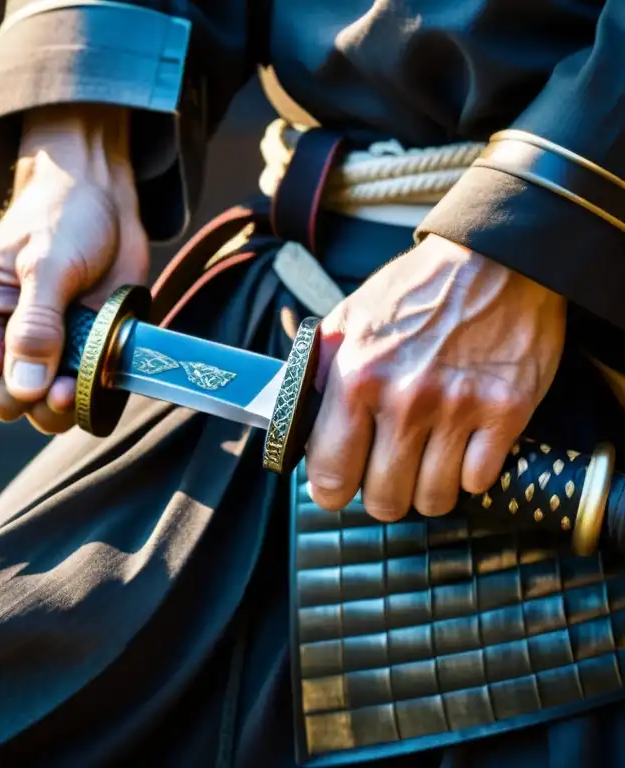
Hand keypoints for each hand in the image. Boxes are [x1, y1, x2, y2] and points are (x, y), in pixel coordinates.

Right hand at [0, 105, 148, 433]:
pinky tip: (101, 377)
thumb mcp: (46, 265)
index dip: (6, 387)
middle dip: (35, 401)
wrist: (105, 194)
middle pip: (12, 400)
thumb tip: (23, 387)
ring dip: (65, 405)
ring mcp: (50, 348)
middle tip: (64, 386)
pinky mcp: (85, 350)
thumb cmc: (62, 216)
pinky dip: (94, 391)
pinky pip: (84, 390)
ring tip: (81, 386)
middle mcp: (9, 340)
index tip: (33, 379)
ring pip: (47, 406)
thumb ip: (35, 325)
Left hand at [305, 234, 566, 520]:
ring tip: (425, 463)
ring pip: (433, 500)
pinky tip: (462, 446)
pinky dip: (470, 473)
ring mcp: (458, 408)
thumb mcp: (347, 320)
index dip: (331, 491)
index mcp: (356, 378)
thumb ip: (320, 374)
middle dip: (382, 495)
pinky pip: (479, 480)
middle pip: (384, 499)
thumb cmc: (416, 291)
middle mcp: (405, 399)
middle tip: (387, 474)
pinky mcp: (507, 412)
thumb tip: (297, 422)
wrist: (495, 259)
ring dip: (427, 490)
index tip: (338, 488)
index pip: (330, 474)